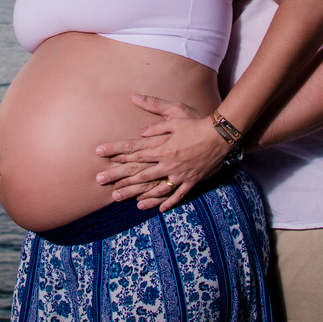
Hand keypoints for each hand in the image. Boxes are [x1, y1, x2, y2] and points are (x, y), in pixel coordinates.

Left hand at [95, 94, 230, 211]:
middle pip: (139, 174)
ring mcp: (179, 174)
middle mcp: (168, 164)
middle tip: (103, 184)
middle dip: (120, 178)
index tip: (101, 154)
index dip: (117, 153)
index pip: (134, 152)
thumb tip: (138, 122)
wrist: (221, 136)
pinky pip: (177, 194)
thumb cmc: (197, 122)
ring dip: (138, 195)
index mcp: (162, 147)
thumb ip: (155, 117)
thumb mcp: (175, 113)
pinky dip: (167, 202)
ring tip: (123, 200)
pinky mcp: (191, 180)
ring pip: (156, 188)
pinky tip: (158, 208)